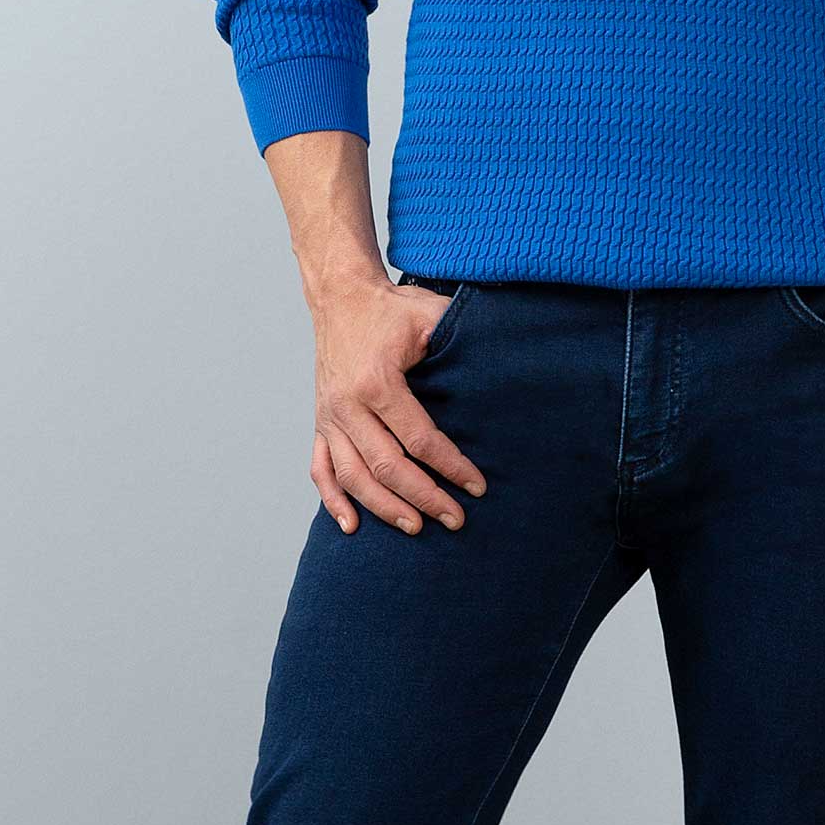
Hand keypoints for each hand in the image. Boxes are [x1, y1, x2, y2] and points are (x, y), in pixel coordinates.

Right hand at [310, 280, 488, 534]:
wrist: (339, 297)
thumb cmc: (389, 308)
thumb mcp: (429, 315)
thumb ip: (459, 339)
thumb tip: (504, 361)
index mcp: (377, 382)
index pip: (419, 439)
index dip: (450, 466)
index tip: (476, 485)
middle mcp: (347, 405)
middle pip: (387, 466)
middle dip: (424, 497)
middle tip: (455, 519)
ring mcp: (330, 416)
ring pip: (353, 476)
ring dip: (383, 507)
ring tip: (415, 527)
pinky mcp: (320, 422)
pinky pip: (321, 469)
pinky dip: (334, 500)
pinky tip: (350, 526)